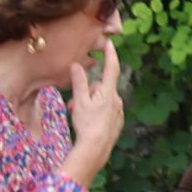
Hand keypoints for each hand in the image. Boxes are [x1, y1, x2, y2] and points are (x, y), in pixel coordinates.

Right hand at [67, 42, 126, 157]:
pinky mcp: (117, 121)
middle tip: (73, 103)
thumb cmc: (87, 123)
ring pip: (103, 100)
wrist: (96, 147)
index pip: (111, 68)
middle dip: (88, 91)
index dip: (110, 55)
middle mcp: (117, 99)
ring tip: (77, 114)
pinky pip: (106, 110)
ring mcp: (118, 111)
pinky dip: (96, 112)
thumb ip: (79, 82)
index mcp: (108, 92)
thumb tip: (77, 65)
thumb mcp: (79, 101)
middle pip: (102, 87)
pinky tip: (88, 122)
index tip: (110, 43)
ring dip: (90, 103)